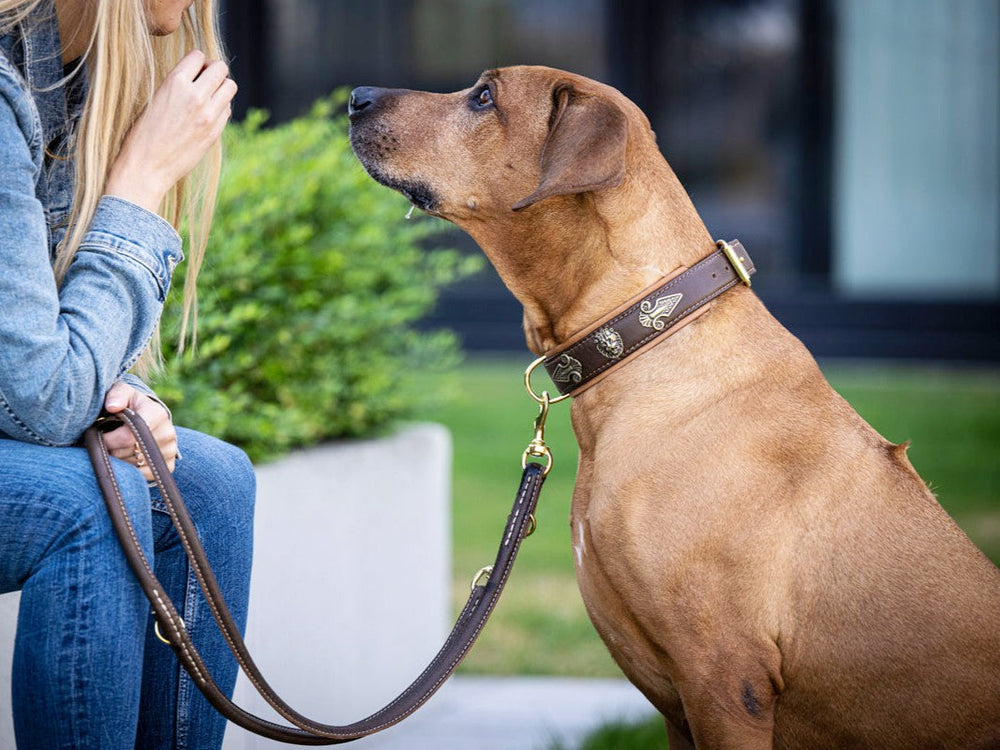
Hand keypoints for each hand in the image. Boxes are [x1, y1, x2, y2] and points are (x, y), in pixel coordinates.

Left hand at [102, 382, 178, 480]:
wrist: (151, 418)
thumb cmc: (132, 405)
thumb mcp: (123, 393)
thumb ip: (116, 395)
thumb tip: (112, 406)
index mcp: (157, 414)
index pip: (128, 437)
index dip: (109, 440)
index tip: (99, 436)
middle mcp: (167, 433)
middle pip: (129, 452)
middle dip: (113, 450)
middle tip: (108, 443)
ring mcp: (170, 450)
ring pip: (134, 465)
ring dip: (121, 461)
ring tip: (119, 448)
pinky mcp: (169, 466)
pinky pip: (144, 475)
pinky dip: (132, 471)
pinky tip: (129, 458)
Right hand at [105, 50, 237, 211]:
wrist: (146, 167)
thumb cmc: (143, 134)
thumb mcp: (155, 99)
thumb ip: (178, 86)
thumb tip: (198, 76)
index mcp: (174, 83)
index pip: (199, 56)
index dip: (198, 62)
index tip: (194, 71)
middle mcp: (195, 96)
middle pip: (221, 68)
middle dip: (214, 71)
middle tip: (205, 81)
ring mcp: (208, 115)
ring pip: (230, 86)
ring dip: (222, 88)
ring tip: (209, 97)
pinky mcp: (215, 132)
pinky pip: (228, 109)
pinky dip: (221, 108)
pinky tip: (208, 115)